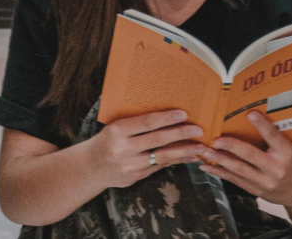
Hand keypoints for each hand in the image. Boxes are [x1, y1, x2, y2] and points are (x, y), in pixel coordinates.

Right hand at [88, 110, 207, 187]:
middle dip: (181, 134)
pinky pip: (160, 167)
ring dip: (184, 151)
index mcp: (118, 131)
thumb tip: (167, 115)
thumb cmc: (107, 141)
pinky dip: (176, 161)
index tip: (184, 114)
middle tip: (199, 129)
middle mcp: (124, 149)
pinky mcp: (136, 177)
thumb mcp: (115, 127)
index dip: (166, 118)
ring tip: (201, 147)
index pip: (146, 122)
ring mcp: (130, 165)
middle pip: (158, 140)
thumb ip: (136, 123)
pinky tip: (190, 157)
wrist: (90, 167)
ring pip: (162, 157)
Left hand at [199, 111, 291, 206]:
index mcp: (287, 153)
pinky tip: (206, 166)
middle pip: (251, 155)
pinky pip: (235, 181)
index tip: (250, 113)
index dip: (262, 125)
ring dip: (219, 160)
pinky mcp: (256, 191)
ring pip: (239, 170)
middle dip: (231, 147)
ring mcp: (265, 182)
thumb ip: (277, 135)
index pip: (274, 137)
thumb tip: (255, 115)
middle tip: (216, 139)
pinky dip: (219, 173)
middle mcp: (275, 169)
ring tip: (204, 151)